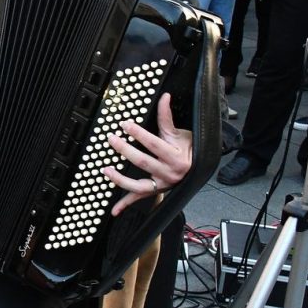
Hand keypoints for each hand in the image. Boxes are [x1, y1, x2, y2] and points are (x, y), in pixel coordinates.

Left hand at [102, 93, 192, 215]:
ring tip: (106, 170)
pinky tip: (114, 210)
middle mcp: (169, 173)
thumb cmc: (191, 149)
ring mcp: (162, 184)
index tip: (125, 124)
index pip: (154, 144)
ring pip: (139, 185)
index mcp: (176, 157)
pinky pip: (140, 199)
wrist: (201, 167)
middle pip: (143, 162)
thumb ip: (167, 118)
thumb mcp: (181, 133)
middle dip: (125, 150)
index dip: (139, 134)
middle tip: (111, 139)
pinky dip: (126, 205)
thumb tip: (164, 97)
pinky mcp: (157, 191)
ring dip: (120, 179)